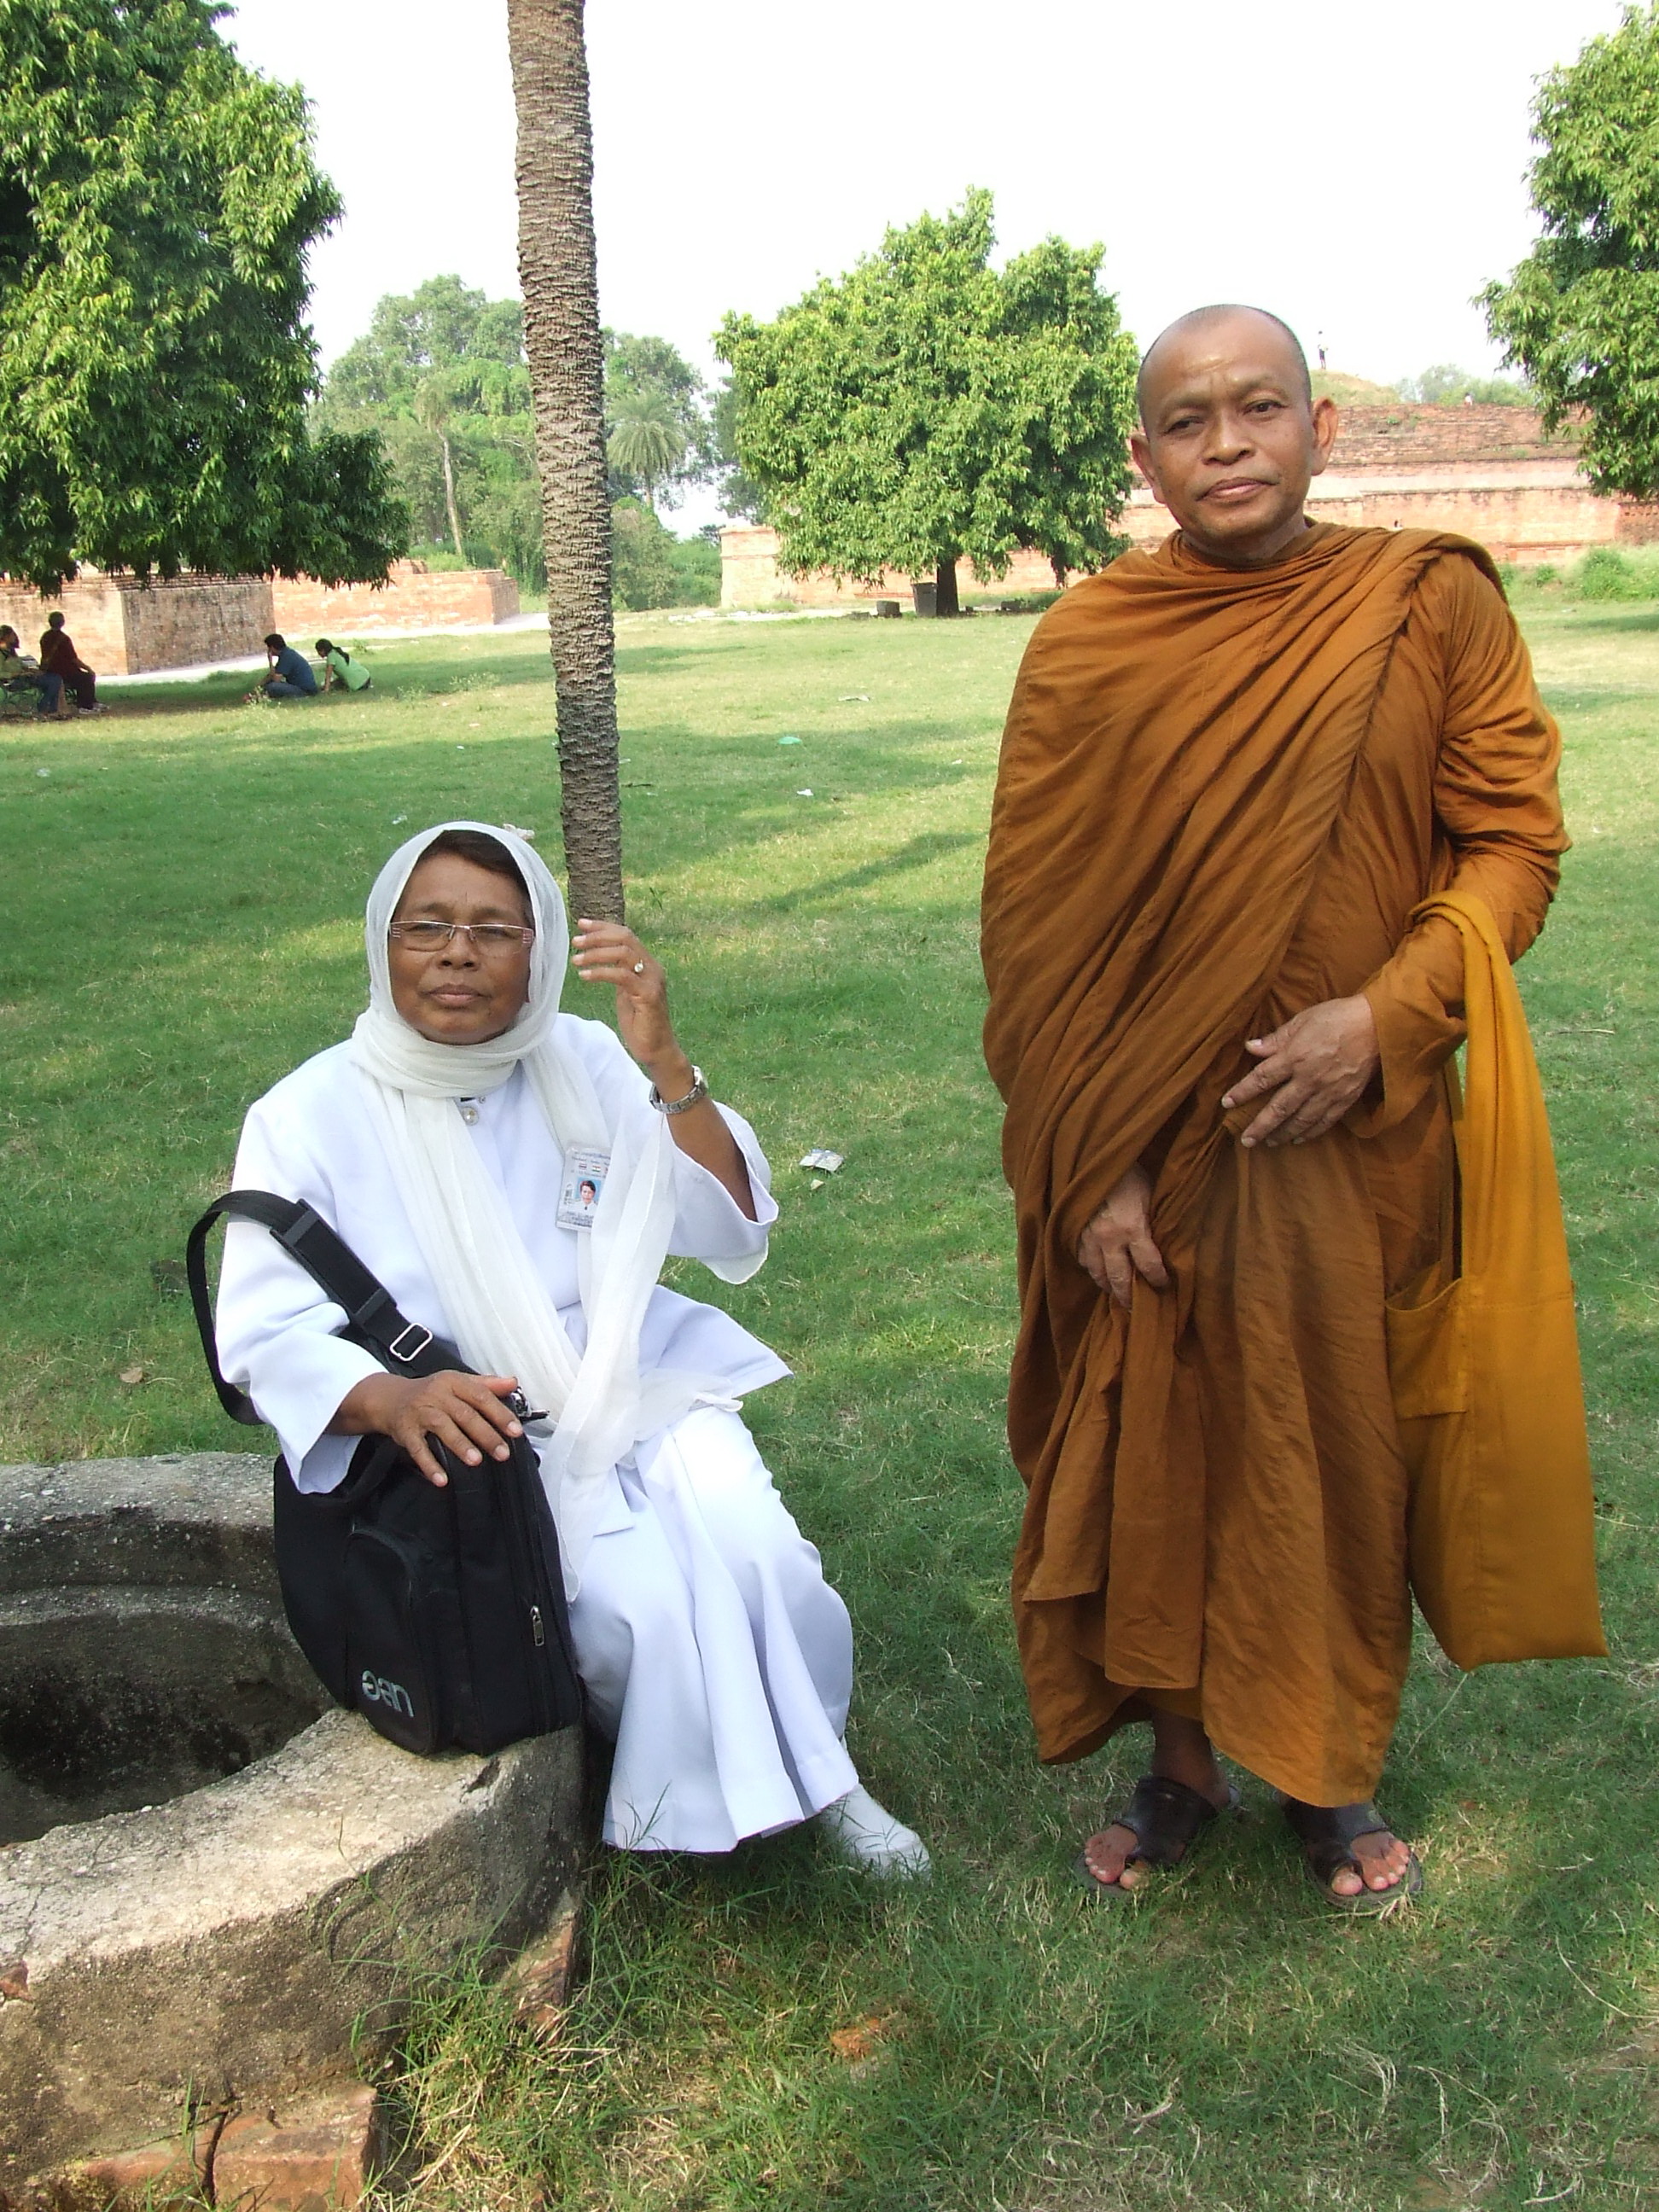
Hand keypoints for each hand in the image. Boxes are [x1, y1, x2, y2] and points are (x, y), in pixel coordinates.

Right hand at [334, 1369, 524, 1487]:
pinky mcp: (406, 1431)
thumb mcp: (458, 1382)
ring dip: (460, 1445)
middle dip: (485, 1434)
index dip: (499, 1414)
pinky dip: (430, 1464)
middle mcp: (436, 1395)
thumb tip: (513, 1383)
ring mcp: (419, 1412)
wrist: (390, 1398)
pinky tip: (442, 1479)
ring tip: (476, 1461)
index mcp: (453, 1382)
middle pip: (464, 1414)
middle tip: (502, 1452)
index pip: (480, 1396)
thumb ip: (487, 1385)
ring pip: (443, 1427)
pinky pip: (418, 1449)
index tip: (515, 1431)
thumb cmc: (433, 1392)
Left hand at [570, 918, 755, 1217]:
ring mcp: (653, 981)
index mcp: (647, 965)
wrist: (657, 1051)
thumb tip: (598, 960)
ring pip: (623, 954)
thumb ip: (617, 975)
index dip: (603, 927)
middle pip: (625, 939)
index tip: (581, 923)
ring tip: (575, 961)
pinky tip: (585, 976)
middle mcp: (653, 968)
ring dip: (596, 954)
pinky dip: (601, 973)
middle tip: (575, 941)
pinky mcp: (648, 996)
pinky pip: (622, 976)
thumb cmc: (640, 1025)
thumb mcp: (625, 994)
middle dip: (597, 936)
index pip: (626, 935)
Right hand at [1077, 1162, 1168, 1307]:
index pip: (1149, 1266)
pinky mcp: (1074, 1232)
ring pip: (1097, 1273)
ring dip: (1108, 1286)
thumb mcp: (1150, 1194)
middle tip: (1136, 1308)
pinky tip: (1097, 1271)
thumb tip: (1167, 1241)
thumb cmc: (1128, 1172)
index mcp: (1133, 1229)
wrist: (1093, 1156)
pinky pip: (1082, 1259)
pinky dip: (1091, 1269)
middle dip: (1129, 1297)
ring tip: (1115, 1294)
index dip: (1158, 1280)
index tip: (1164, 1287)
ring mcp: (1088, 1237)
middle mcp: (1109, 1239)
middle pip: (1120, 1279)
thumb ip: (1154, 1221)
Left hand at [1222, 995, 1379, 1148]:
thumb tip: (1250, 1048)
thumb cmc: (1338, 1017)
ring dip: (1282, 1134)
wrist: (1379, 1025)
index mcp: (1295, 1056)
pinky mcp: (1346, 1098)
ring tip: (1268, 1143)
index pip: (1261, 1078)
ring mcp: (1328, 1091)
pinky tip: (1298, 1140)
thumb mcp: (1303, 1020)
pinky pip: (1324, 1121)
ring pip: (1301, 1120)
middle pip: (1279, 1108)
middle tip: (1246, 1141)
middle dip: (1260, 1126)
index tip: (1226, 1103)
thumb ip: (1276, 1038)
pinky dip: (1310, 1133)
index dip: (1242, 1092)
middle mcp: (1309, 1078)